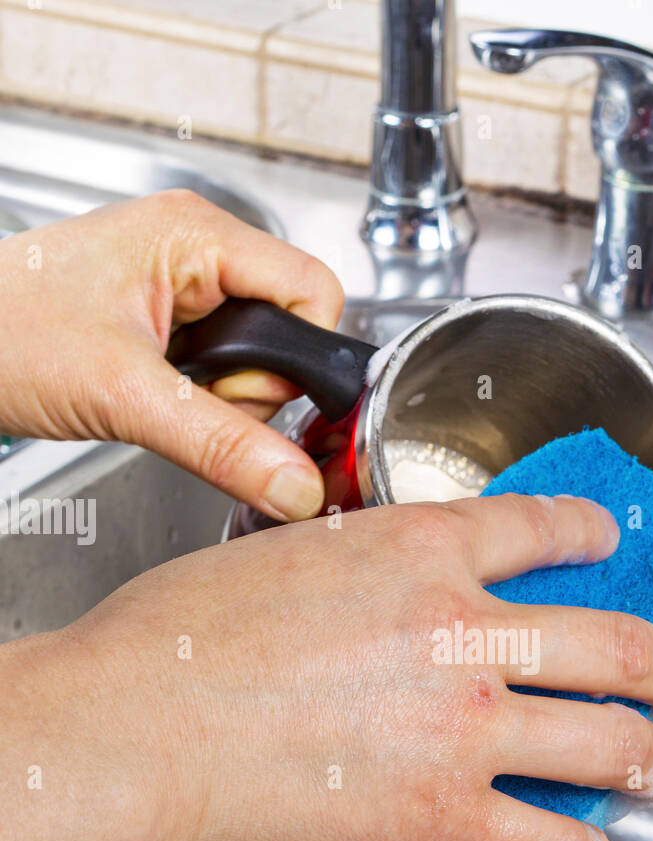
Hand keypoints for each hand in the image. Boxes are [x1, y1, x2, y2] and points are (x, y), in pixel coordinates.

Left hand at [0, 190, 341, 519]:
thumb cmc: (2, 332)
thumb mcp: (124, 396)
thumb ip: (222, 445)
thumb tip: (297, 485)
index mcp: (197, 234)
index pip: (314, 290)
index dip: (298, 357)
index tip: (249, 396)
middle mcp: (196, 251)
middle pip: (288, 330)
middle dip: (252, 386)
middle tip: (187, 396)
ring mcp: (180, 286)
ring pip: (258, 358)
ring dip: (222, 398)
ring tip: (159, 394)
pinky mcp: (165, 322)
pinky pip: (221, 370)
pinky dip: (199, 400)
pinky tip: (154, 395)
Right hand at [1, 496, 652, 840]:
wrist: (141, 726)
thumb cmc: (179, 641)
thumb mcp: (286, 556)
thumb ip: (363, 570)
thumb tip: (386, 593)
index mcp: (424, 551)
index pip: (546, 527)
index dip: (596, 533)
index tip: (610, 541)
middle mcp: (469, 631)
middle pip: (621, 642)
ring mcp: (469, 727)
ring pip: (614, 744)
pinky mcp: (447, 815)